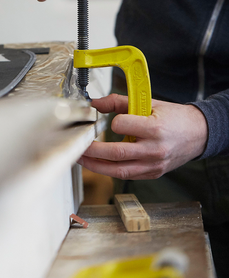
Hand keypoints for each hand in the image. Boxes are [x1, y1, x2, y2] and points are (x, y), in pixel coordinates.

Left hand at [78, 94, 208, 179]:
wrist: (200, 134)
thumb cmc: (175, 118)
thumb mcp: (149, 103)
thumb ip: (119, 101)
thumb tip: (95, 102)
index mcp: (155, 129)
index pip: (122, 126)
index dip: (110, 123)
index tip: (104, 119)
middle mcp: (154, 149)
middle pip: (116, 154)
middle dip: (91, 151)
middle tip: (78, 145)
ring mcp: (154, 165)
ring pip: (119, 171)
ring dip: (96, 166)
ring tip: (81, 158)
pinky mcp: (153, 173)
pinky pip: (127, 176)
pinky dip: (110, 171)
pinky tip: (98, 164)